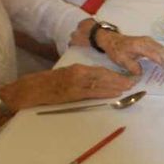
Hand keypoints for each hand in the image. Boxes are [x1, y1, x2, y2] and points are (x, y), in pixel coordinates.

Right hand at [9, 63, 131, 109]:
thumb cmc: (47, 83)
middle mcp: (79, 74)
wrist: (30, 89)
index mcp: (77, 69)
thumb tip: (96, 80)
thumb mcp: (65, 74)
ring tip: (128, 87)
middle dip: (119, 79)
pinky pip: (92, 93)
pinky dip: (105, 93)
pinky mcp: (73, 95)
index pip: (100, 70)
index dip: (114, 74)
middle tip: (133, 82)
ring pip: (100, 84)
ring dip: (115, 85)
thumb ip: (80, 76)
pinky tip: (114, 93)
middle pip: (103, 76)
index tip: (126, 76)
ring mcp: (76, 85)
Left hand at [101, 32, 163, 76]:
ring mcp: (150, 42)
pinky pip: (162, 49)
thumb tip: (141, 73)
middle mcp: (148, 42)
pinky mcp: (150, 44)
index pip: (156, 54)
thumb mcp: (121, 60)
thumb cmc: (116, 49)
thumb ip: (132, 67)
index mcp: (141, 45)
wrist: (112, 40)